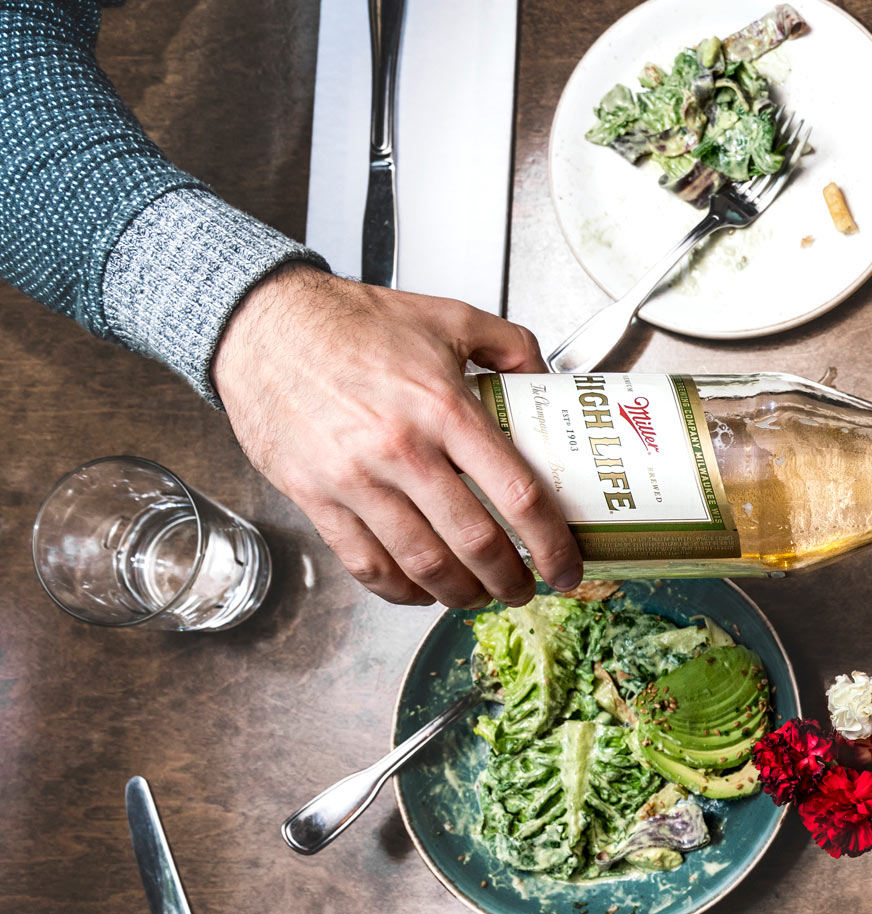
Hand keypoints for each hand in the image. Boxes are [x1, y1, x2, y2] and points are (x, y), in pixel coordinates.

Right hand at [212, 264, 582, 607]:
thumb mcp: (449, 317)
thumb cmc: (352, 323)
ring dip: (462, 593)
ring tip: (481, 596)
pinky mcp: (314, 496)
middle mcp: (402, 449)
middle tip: (528, 589)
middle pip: (475, 542)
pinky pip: (365, 564)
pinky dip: (400, 590)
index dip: (552, 544)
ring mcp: (355, 479)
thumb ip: (511, 345)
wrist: (263, 323)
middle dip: (512, 580)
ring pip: (423, 563)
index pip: (517, 494)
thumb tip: (551, 381)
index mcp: (444, 408)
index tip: (567, 565)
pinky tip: (421, 592)